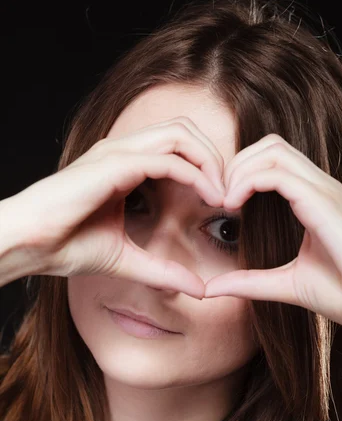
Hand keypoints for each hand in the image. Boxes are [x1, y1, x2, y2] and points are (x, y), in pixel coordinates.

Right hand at [2, 117, 224, 297]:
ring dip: (210, 160)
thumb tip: (199, 289)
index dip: (207, 168)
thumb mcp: (129, 261)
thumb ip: (164, 270)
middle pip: (184, 131)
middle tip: (233, 191)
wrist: (29, 245)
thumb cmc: (65, 247)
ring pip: (179, 134)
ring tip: (224, 193)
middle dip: (215, 157)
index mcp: (125, 167)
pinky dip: (194, 173)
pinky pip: (166, 158)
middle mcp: (122, 152)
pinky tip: (209, 196)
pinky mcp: (113, 164)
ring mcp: (117, 154)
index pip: (178, 148)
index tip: (225, 200)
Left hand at [204, 134, 341, 337]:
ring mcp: (325, 191)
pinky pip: (279, 175)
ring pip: (272, 151)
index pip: (273, 160)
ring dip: (239, 170)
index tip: (221, 204)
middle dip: (235, 165)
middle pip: (269, 146)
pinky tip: (233, 205)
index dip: (240, 174)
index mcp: (314, 198)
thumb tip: (211, 288)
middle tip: (217, 197)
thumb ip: (249, 282)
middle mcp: (320, 187)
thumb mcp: (285, 284)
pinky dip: (249, 182)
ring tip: (224, 200)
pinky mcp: (324, 203)